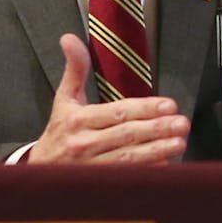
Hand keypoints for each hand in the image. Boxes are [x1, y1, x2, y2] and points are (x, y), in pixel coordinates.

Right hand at [27, 34, 188, 164]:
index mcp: (77, 120)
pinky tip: (165, 164)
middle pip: (126, 134)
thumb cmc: (58, 133)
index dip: (145, 108)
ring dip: (157, 150)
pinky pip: (127, 177)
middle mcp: (83, 144)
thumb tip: (70, 39)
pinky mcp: (99, 183)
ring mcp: (91, 167)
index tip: (168, 105)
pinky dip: (147, 171)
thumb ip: (74, 69)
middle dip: (157, 128)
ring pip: (129, 158)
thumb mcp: (64, 99)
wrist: (40, 172)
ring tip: (179, 142)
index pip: (116, 112)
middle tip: (181, 122)